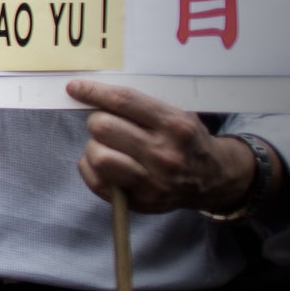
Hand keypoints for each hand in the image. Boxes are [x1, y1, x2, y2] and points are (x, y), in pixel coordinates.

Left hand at [69, 80, 266, 213]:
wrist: (214, 179)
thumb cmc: (186, 141)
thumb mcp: (176, 115)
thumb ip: (140, 107)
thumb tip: (92, 95)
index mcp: (175, 125)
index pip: (124, 101)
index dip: (93, 92)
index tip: (75, 88)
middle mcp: (165, 153)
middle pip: (103, 127)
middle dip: (97, 122)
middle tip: (106, 125)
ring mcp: (154, 181)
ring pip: (98, 155)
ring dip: (94, 147)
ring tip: (108, 146)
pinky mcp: (142, 202)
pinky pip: (96, 180)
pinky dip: (90, 168)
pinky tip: (104, 163)